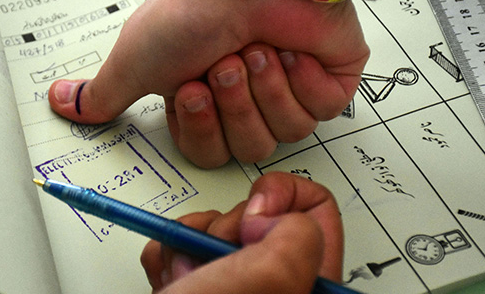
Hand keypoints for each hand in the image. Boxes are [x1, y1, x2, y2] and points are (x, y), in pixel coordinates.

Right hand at [48, 0, 369, 166]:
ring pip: (283, 134)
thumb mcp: (135, 59)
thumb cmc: (194, 13)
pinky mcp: (328, 84)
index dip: (200, 126)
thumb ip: (103, 93)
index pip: (208, 152)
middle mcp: (247, 101)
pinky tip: (287, 52)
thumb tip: (61, 103)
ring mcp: (290, 93)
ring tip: (253, 50)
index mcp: (207, 103)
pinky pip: (318, 113)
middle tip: (223, 63)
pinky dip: (298, 80)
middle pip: (246, 148)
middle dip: (231, 104)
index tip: (191, 87)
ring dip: (262, 88)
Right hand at [140, 172, 343, 292]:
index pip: (317, 210)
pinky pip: (183, 243)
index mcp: (309, 289)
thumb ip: (296, 236)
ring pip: (214, 227)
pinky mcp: (200, 287)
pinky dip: (168, 254)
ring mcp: (235, 288)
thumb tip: (270, 216)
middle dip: (222, 229)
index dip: (280, 201)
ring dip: (188, 242)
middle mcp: (275, 288)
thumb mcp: (267, 283)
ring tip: (186, 278)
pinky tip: (169, 282)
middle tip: (213, 261)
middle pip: (257, 215)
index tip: (252, 222)